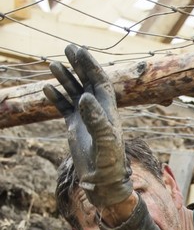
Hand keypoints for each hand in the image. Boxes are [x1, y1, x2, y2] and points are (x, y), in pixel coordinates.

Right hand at [42, 44, 130, 207]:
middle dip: (79, 65)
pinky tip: (47, 88)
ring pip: (75, 93)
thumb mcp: (105, 140)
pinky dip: (57, 97)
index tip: (79, 51)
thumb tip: (85, 96)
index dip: (91, 66)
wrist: (104, 181)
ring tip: (53, 65)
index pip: (100, 81)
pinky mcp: (75, 128)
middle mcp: (98, 111)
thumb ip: (96, 119)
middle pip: (88, 82)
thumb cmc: (110, 162)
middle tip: (68, 48)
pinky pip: (65, 107)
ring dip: (65, 79)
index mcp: (108, 110)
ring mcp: (86, 119)